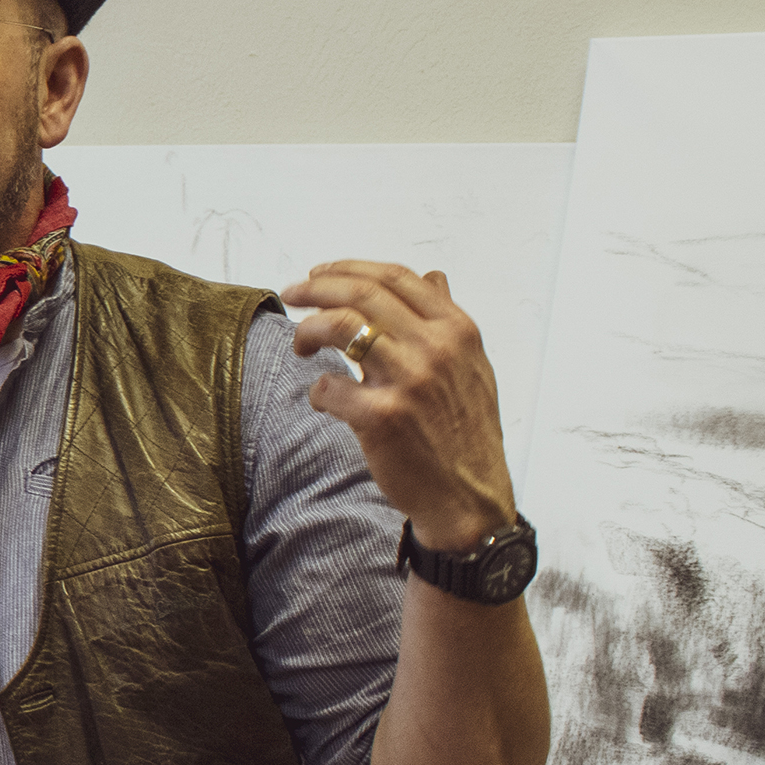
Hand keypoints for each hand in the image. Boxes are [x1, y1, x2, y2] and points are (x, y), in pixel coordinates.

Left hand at [282, 260, 515, 551]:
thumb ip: (448, 321)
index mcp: (457, 330)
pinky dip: (318, 390)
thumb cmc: (466, 431)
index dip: (348, 269)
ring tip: (301, 344)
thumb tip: (434, 277)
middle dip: (315, 288)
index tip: (319, 274)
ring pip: (340, 326)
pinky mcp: (383, 417)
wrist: (469, 496)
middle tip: (291, 294)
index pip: (395, 278)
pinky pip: (329, 387)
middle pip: (361, 293)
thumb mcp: (472, 366)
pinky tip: (325, 399)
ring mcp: (409, 381)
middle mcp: (435, 348)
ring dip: (308, 329)